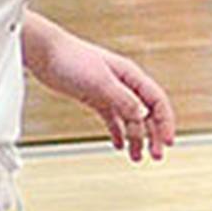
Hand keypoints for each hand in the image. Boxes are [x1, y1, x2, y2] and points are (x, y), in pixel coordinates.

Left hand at [26, 25, 174, 160]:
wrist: (43, 53)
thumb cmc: (70, 59)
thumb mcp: (100, 81)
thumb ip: (123, 98)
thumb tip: (143, 115)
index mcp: (129, 75)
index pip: (157, 101)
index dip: (166, 122)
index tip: (168, 142)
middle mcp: (122, 84)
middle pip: (147, 112)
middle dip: (154, 134)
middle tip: (156, 156)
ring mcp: (108, 91)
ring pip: (130, 119)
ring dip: (136, 138)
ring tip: (136, 157)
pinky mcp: (94, 97)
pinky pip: (112, 118)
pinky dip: (118, 132)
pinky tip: (118, 145)